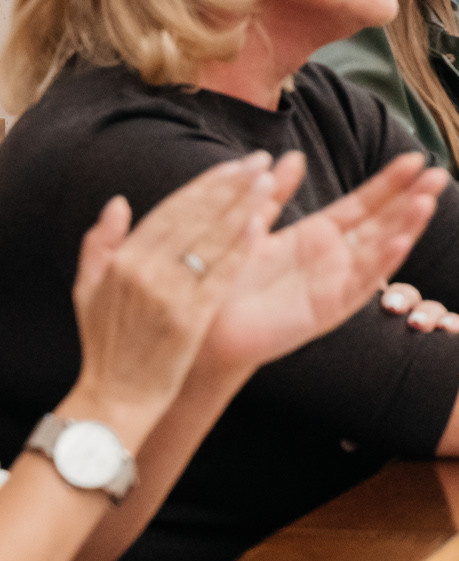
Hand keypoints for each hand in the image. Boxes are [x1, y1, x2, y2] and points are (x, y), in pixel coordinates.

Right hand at [67, 154, 283, 439]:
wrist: (115, 397)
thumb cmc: (106, 343)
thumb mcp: (88, 290)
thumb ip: (99, 243)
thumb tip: (119, 202)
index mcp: (124, 261)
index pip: (173, 210)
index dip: (206, 184)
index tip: (235, 163)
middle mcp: (145, 272)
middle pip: (196, 218)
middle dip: (231, 186)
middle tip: (259, 162)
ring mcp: (168, 295)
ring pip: (211, 240)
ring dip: (242, 207)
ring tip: (268, 182)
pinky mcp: (190, 319)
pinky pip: (220, 276)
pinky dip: (239, 248)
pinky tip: (260, 226)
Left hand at [199, 153, 447, 375]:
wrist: (202, 326)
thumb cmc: (223, 278)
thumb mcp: (250, 224)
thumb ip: (274, 192)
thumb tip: (293, 156)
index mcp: (318, 235)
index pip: (365, 202)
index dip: (390, 182)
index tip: (415, 158)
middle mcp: (334, 258)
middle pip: (383, 222)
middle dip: (412, 199)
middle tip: (439, 175)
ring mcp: (335, 284)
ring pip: (381, 250)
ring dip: (406, 226)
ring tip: (427, 201)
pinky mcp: (328, 309)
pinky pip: (362, 284)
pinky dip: (383, 262)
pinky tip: (402, 241)